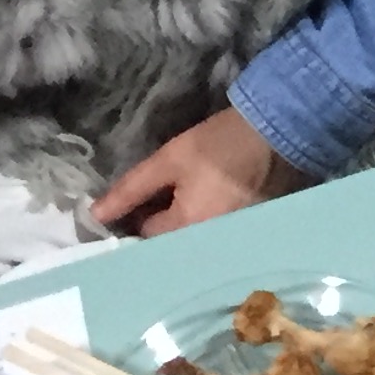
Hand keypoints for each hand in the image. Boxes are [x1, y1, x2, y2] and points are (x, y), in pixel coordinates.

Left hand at [92, 107, 301, 235]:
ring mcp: (230, 240)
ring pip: (191, 240)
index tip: (141, 194)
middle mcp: (205, 244)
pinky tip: (209, 200)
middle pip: (168, 243)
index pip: (143, 235)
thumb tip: (95, 214)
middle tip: (164, 194)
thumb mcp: (170, 159)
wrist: (279, 130)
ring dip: (183, 224)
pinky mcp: (247, 232)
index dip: (136, 213)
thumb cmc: (220, 143)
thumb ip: (132, 188)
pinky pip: (213, 235)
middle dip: (159, 224)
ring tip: (186, 196)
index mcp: (185, 228)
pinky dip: (206, 222)